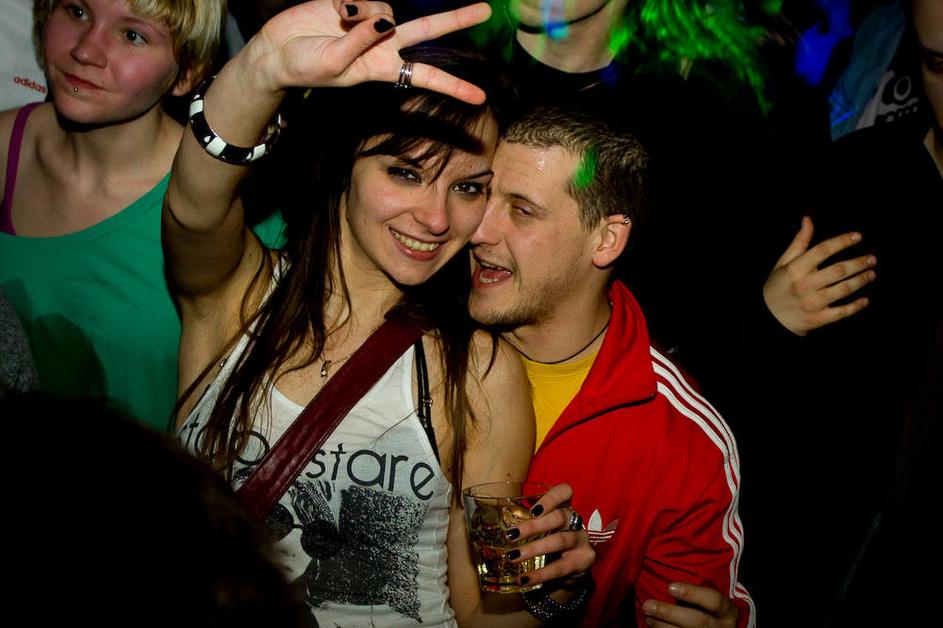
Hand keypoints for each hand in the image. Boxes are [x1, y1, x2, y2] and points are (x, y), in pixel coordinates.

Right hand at [250, 0, 490, 102]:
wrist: (278, 52)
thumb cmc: (305, 68)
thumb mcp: (335, 64)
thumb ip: (361, 42)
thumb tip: (386, 21)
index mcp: (383, 68)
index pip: (425, 77)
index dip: (453, 86)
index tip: (480, 97)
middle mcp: (384, 45)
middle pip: (428, 30)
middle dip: (455, 19)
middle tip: (485, 10)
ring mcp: (371, 24)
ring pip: (389, 7)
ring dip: (366, 10)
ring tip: (340, 20)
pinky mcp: (355, 5)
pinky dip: (352, 0)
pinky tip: (337, 8)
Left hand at [502, 483, 594, 586]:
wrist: (573, 565)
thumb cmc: (550, 537)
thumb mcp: (542, 526)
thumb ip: (525, 520)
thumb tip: (494, 522)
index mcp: (564, 506)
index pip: (565, 492)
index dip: (551, 499)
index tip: (533, 511)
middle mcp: (576, 520)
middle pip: (559, 517)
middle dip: (534, 526)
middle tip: (510, 535)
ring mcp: (582, 540)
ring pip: (560, 541)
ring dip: (533, 549)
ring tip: (512, 557)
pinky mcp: (583, 560)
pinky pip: (561, 567)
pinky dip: (540, 574)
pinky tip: (524, 579)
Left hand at [642, 582, 737, 627]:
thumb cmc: (708, 610)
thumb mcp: (708, 601)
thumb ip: (695, 593)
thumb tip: (672, 584)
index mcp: (726, 612)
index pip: (714, 600)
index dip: (692, 593)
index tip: (669, 587)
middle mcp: (721, 627)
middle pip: (698, 621)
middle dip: (670, 613)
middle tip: (648, 605)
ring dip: (661, 626)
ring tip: (648, 616)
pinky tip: (652, 625)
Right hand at [763, 216, 875, 334]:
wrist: (767, 318)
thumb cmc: (777, 287)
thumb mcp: (783, 263)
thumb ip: (799, 242)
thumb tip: (807, 220)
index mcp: (795, 269)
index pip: (822, 250)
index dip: (842, 241)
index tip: (857, 237)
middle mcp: (804, 285)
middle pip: (838, 270)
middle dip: (858, 263)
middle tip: (872, 259)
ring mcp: (812, 303)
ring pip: (843, 290)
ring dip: (861, 281)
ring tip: (871, 274)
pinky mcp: (817, 319)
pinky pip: (842, 312)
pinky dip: (856, 306)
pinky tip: (865, 300)